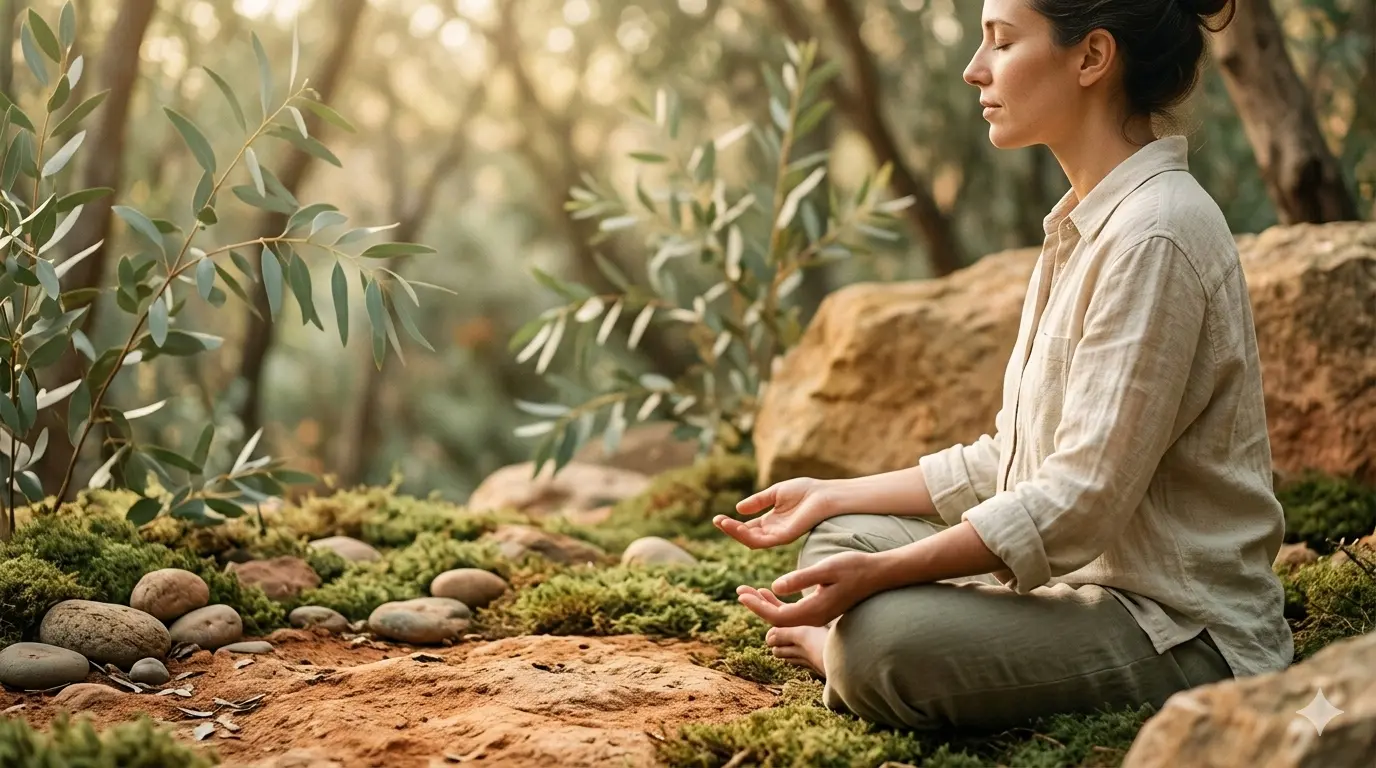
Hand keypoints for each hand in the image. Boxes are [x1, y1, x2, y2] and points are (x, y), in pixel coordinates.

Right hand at [714, 477, 834, 548]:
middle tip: (717, 521)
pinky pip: (760, 540)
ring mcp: (778, 536)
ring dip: (734, 532)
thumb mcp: (776, 493)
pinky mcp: (783, 538)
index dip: (733, 524)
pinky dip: (745, 534)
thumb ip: (758, 501)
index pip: (748, 527)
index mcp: (771, 521)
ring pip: (751, 540)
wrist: (824, 495)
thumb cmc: (806, 491)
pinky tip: (735, 525)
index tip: (718, 518)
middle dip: (730, 529)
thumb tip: (738, 509)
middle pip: (747, 535)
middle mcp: (773, 531)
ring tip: (721, 523)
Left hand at [736, 551, 879, 626]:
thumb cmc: (854, 567)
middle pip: (778, 620)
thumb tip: (775, 587)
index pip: (777, 617)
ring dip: (766, 605)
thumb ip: (801, 578)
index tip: (741, 594)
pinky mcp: (822, 609)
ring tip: (748, 592)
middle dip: (757, 606)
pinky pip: (794, 612)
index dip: (757, 607)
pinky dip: (778, 603)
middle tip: (739, 591)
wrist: (880, 573)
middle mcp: (815, 617)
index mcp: (814, 611)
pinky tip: (770, 592)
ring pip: (786, 616)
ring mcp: (819, 615)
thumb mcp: (826, 569)